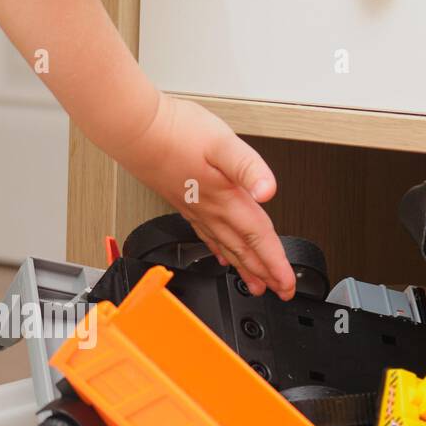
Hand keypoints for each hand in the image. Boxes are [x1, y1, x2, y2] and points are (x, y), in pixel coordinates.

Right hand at [122, 94, 296, 299]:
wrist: (138, 132)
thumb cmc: (176, 133)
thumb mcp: (222, 143)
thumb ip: (249, 169)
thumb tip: (269, 191)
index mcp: (226, 200)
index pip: (258, 238)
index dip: (275, 264)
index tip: (286, 285)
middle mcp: (211, 211)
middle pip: (243, 250)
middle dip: (263, 274)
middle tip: (278, 293)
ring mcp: (196, 210)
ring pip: (226, 248)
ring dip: (243, 268)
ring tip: (255, 285)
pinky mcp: (185, 203)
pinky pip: (207, 236)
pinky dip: (219, 250)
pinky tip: (222, 256)